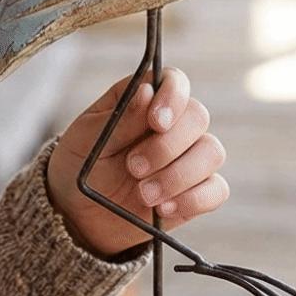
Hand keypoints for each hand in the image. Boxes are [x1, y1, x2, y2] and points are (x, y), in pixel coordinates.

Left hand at [46, 68, 228, 256]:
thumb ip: (120, 117)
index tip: (156, 122)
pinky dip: (193, 199)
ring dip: (178, 176)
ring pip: (212, 153)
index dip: (173, 97)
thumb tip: (148, 90)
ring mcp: (189, 158)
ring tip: (144, 194)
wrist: (79, 213)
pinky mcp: (196, 192)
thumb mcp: (88, 138)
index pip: (175, 82)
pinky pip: (217, 190)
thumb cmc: (81, 164)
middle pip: (198, 118)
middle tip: (133, 167)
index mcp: (147, 101)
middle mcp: (175, 125)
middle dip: (166, 146)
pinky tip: (163, 209)